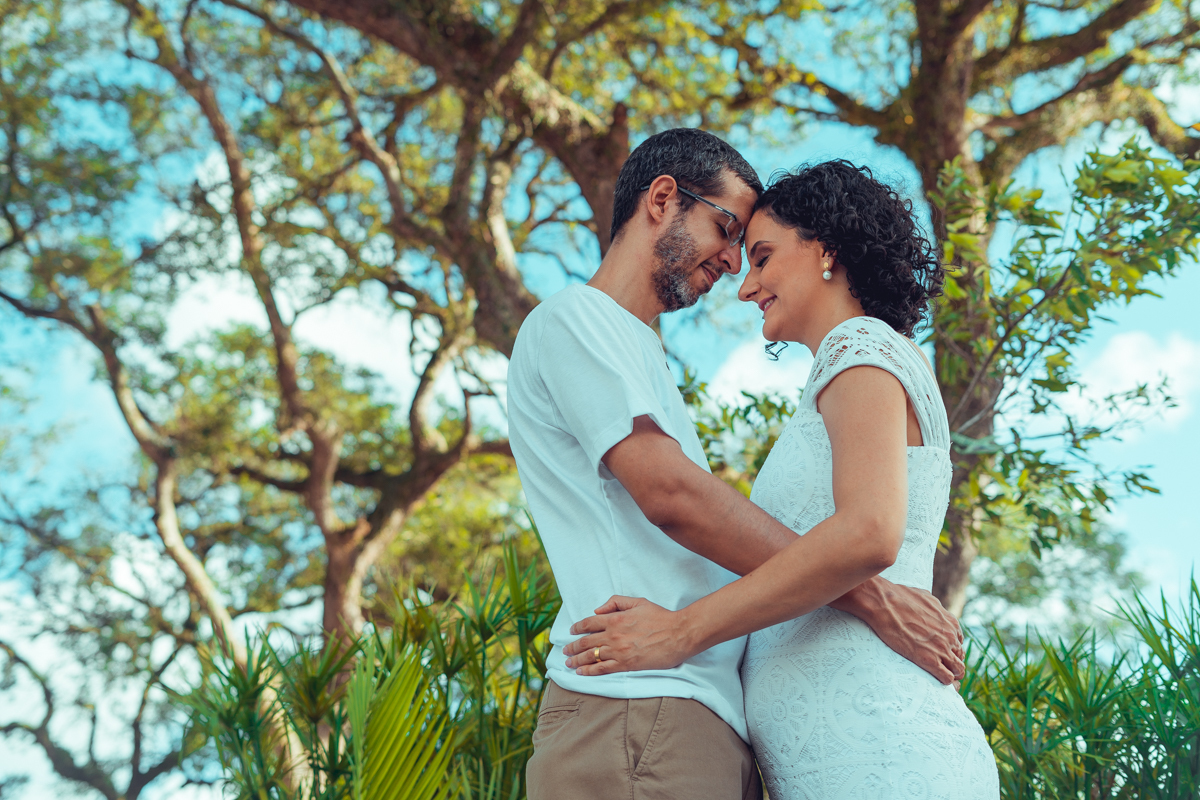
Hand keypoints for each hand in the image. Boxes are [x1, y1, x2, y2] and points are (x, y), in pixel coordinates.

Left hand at [562, 596, 696, 675]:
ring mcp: (618, 651)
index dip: (578, 628)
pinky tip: (582, 672)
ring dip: (577, 660)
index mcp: (615, 619)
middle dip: (573, 647)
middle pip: (586, 642)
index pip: (589, 623)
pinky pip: (602, 669)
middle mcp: (613, 636)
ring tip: (569, 663)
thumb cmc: (660, 617)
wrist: (677, 634)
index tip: (571, 631)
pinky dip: (590, 671)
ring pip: (591, 656)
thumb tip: (598, 610)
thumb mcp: (638, 602)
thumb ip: (616, 602)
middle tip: (565, 651)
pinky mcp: (626, 665)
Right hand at [864, 583, 964, 683]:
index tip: (941, 652)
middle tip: (939, 665)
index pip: (959, 642)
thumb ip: (935, 608)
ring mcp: (941, 649)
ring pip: (958, 670)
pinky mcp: (928, 660)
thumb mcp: (926, 598)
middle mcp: (950, 637)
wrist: (884, 603)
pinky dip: (943, 680)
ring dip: (951, 673)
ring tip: (939, 674)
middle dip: (952, 662)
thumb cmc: (900, 597)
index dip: (951, 648)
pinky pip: (947, 678)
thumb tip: (934, 611)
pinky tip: (935, 678)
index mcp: (950, 622)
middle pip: (960, 657)